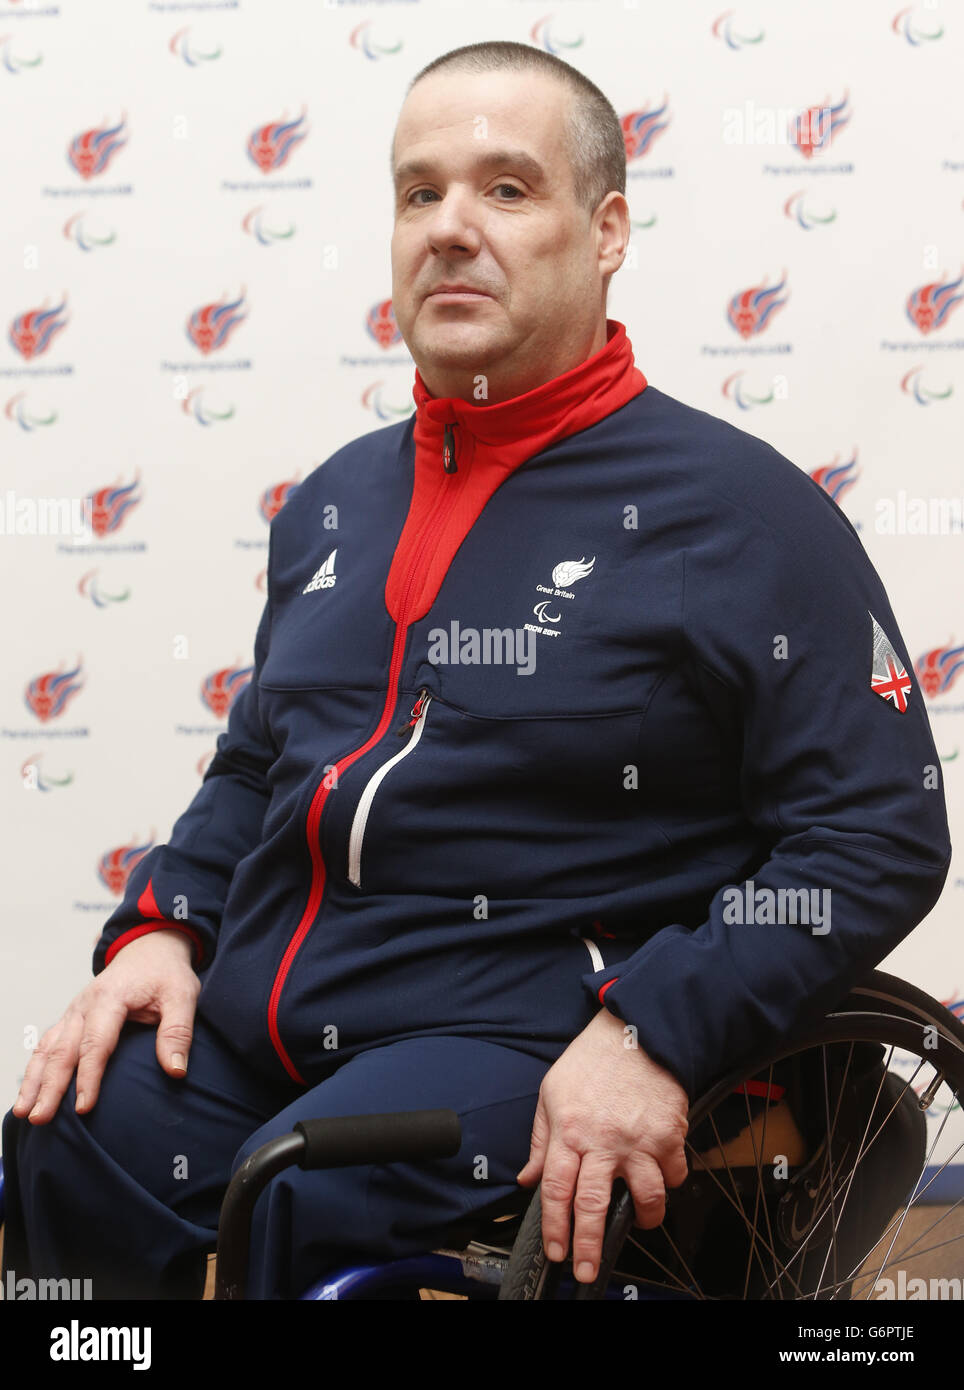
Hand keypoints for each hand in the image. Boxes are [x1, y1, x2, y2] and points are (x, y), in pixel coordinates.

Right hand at [12, 929, 199, 1124]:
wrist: (149, 950)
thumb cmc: (166, 974)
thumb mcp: (183, 995)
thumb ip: (178, 1031)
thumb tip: (176, 1071)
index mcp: (111, 997)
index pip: (96, 1043)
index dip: (89, 1076)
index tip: (84, 1107)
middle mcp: (84, 1005)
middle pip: (63, 1050)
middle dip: (49, 1086)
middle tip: (40, 1118)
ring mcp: (73, 1011)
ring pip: (47, 1048)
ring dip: (33, 1081)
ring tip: (23, 1112)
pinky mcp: (70, 1018)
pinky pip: (46, 1044)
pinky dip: (34, 1068)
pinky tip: (28, 1092)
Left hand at [516, 1006, 688, 1283]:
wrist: (636, 1032)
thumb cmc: (592, 1061)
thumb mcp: (551, 1093)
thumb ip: (540, 1140)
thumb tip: (528, 1178)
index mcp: (568, 1131)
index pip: (556, 1190)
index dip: (555, 1226)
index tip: (556, 1251)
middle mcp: (602, 1141)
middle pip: (593, 1204)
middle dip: (588, 1245)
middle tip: (586, 1270)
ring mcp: (638, 1140)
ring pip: (644, 1197)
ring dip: (645, 1219)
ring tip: (641, 1223)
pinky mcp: (669, 1134)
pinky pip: (674, 1173)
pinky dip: (671, 1182)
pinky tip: (664, 1179)